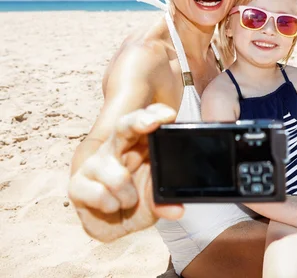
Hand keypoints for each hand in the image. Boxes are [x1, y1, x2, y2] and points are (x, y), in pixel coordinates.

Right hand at [68, 104, 182, 241]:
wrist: (116, 226)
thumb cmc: (138, 203)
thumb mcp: (156, 201)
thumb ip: (164, 202)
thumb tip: (176, 210)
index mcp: (139, 144)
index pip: (147, 120)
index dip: (156, 114)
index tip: (168, 116)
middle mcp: (116, 149)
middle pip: (124, 126)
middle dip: (137, 123)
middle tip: (151, 124)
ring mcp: (95, 164)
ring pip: (116, 175)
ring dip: (127, 195)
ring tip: (129, 202)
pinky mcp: (77, 185)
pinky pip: (98, 193)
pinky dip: (110, 205)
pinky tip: (112, 207)